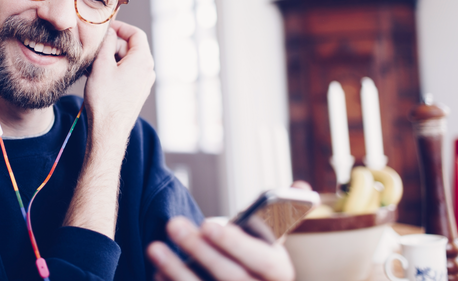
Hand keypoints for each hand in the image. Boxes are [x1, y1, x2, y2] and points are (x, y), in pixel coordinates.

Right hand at [83, 19, 154, 145]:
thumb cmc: (105, 99)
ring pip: (126, 61)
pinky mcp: (136, 92)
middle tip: (93, 50)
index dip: (120, 27)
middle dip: (111, 45)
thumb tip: (109, 32)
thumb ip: (106, 43)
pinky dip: (112, 70)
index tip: (106, 28)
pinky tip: (96, 75)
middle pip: (130, 47)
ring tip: (91, 65)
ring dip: (109, 59)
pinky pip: (126, 73)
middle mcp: (147, 70)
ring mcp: (143, 82)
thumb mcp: (101, 65)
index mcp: (143, 60)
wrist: (109, 130)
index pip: (136, 33)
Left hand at [147, 217, 294, 280]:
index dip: (234, 243)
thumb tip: (302, 186)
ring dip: (177, 269)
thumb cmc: (253, 261)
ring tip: (155, 247)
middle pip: (229, 276)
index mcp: (279, 273)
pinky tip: (157, 271)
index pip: (261, 260)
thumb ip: (281, 215)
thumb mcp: (270, 242)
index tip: (208, 224)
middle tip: (173, 224)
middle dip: (199, 249)